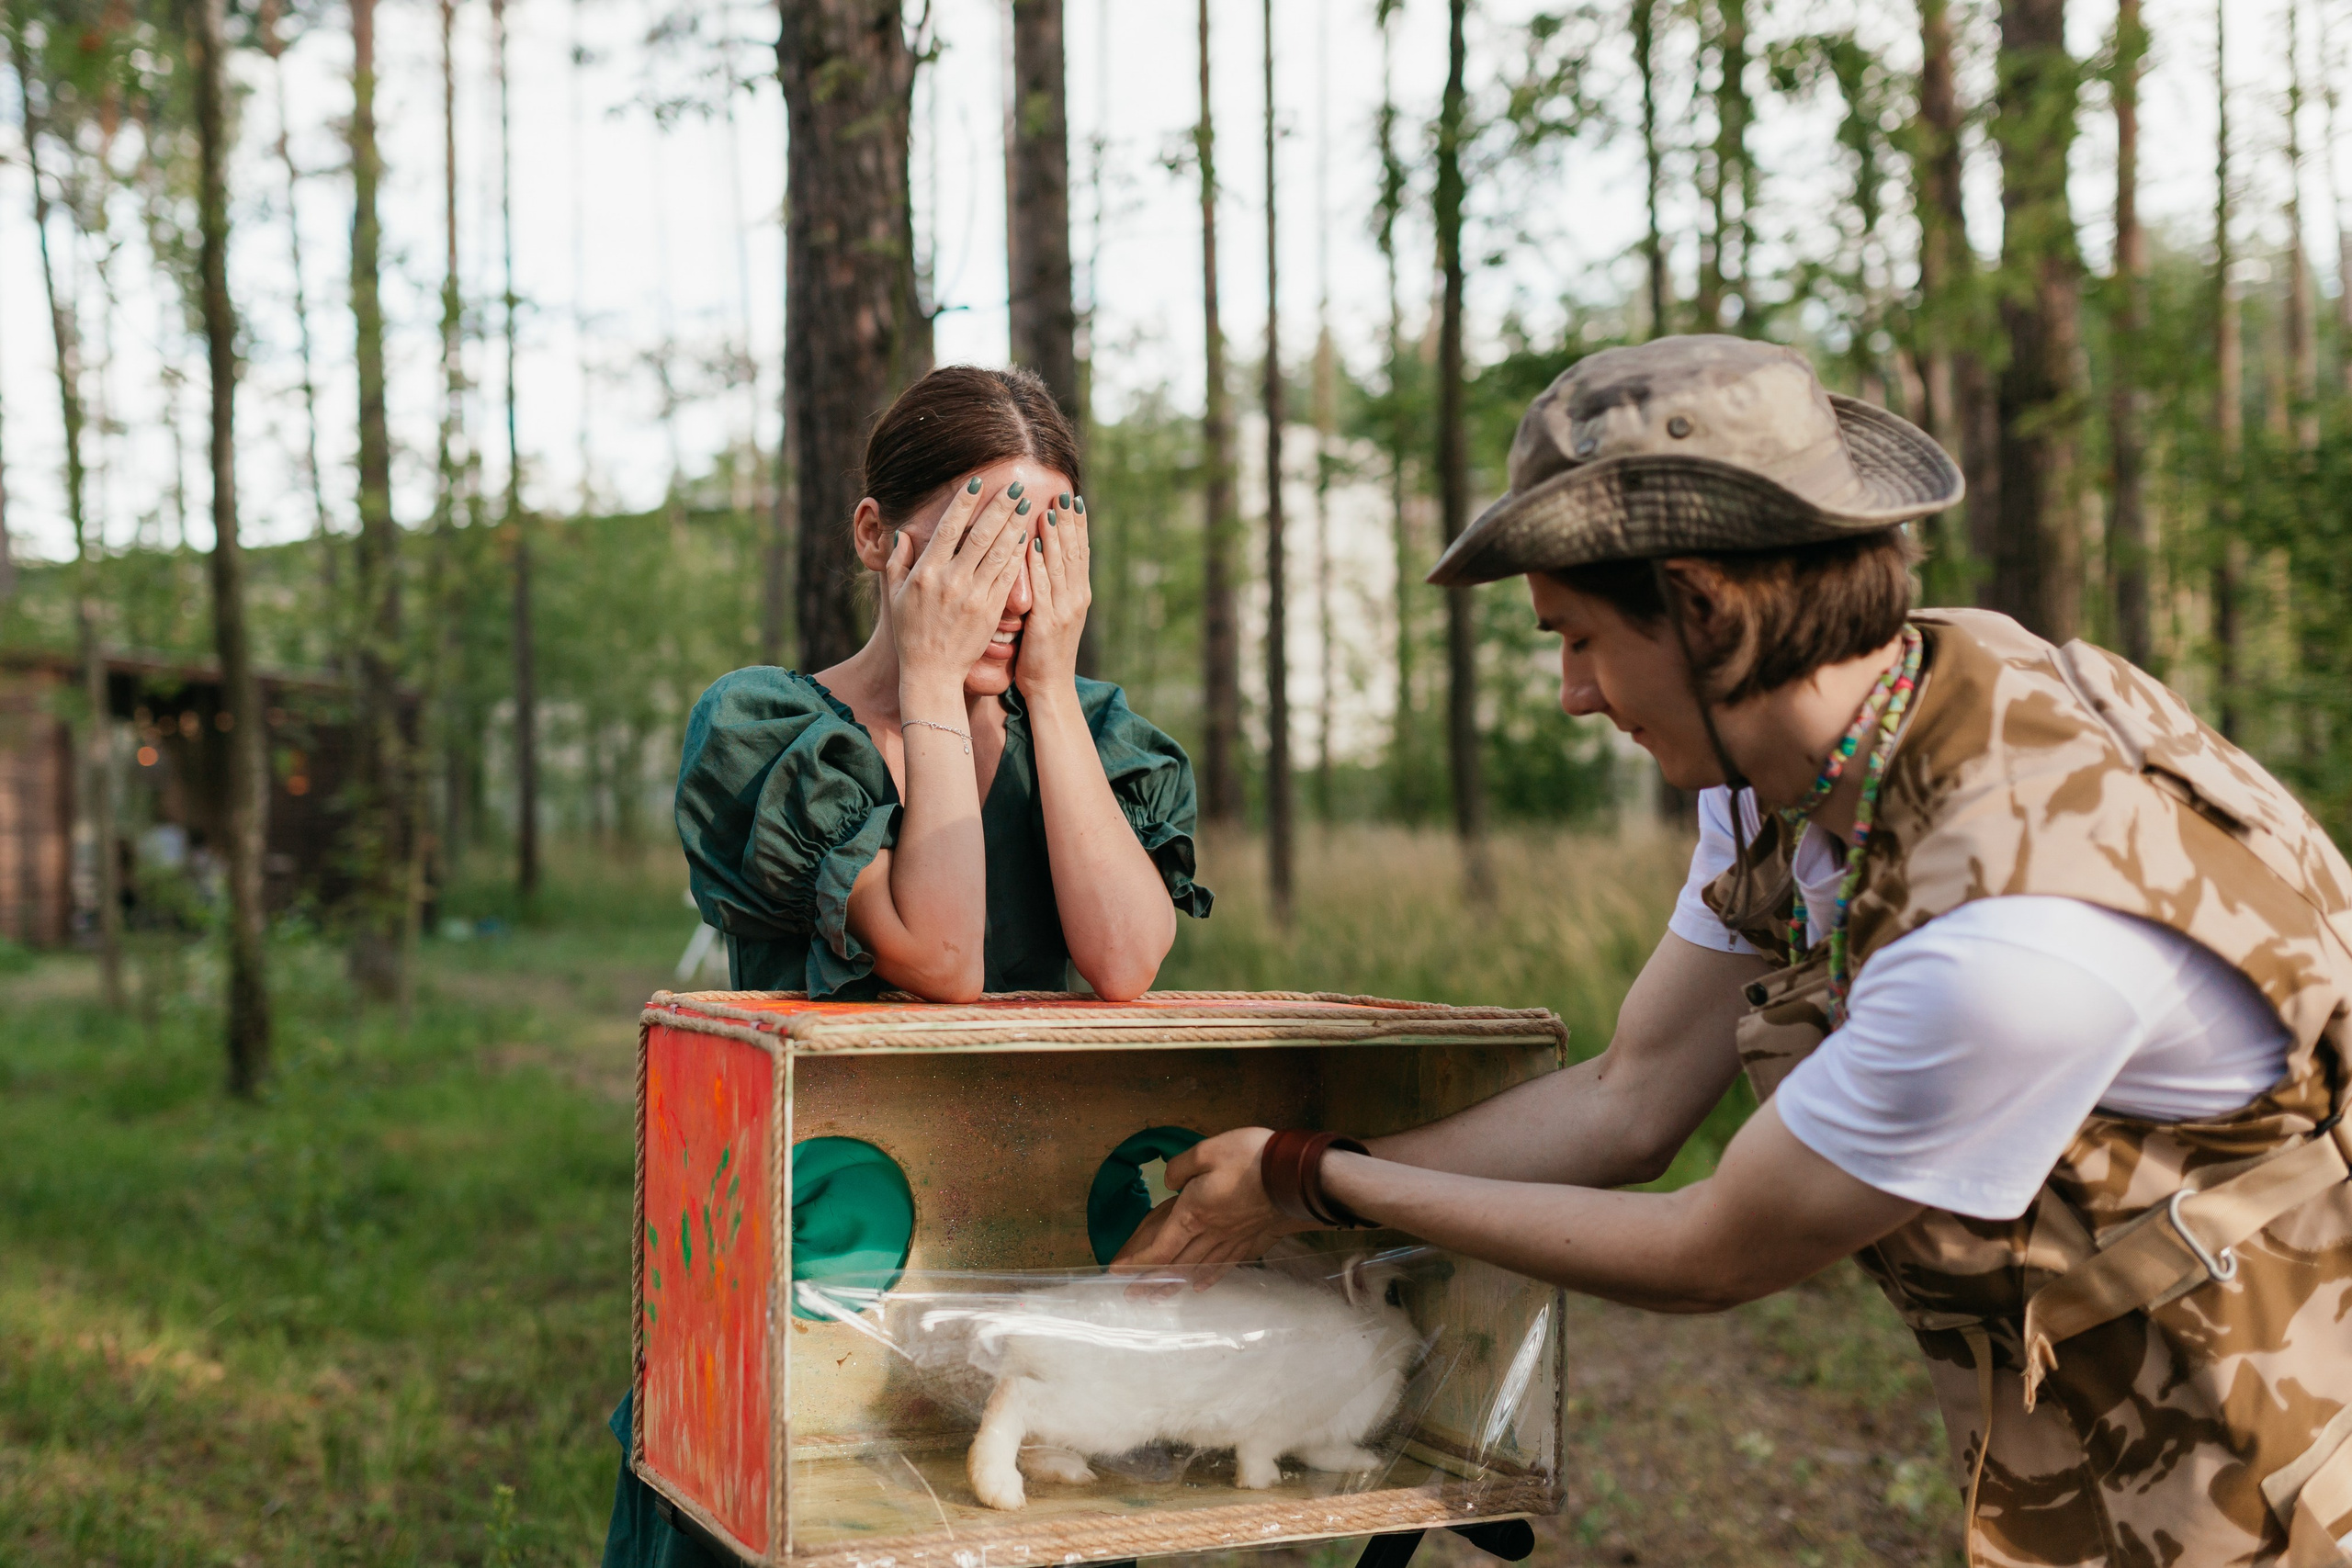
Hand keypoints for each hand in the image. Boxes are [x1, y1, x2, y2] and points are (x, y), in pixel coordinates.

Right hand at [884, 476, 1032, 690]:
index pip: (948, 528)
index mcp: (925, 573)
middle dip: (1000, 507)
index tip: (978, 482)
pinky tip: (1028, 538)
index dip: (964, 502)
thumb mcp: (895, 596)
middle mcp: (950, 581)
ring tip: (1028, 504)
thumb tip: (902, 533)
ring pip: (998, 553)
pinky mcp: (990, 611)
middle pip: (980, 535)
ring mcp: (973, 596)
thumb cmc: (910, 633)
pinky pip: (1007, 578)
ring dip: (1015, 526)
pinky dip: (1018, 556)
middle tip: (1016, 485)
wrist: (932, 673)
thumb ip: (898, 562)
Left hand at [1013, 491, 1090, 697]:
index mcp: (1078, 595)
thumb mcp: (1054, 615)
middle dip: (1069, 523)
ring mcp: (1063, 610)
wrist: (1050, 687)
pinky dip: (1038, 564)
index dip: (1078, 526)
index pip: (1080, 553)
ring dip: (1055, 537)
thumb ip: (1051, 588)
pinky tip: (1033, 544)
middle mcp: (1076, 598)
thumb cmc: (1045, 652)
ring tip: (1050, 511)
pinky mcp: (1047, 622)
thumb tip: (1042, 558)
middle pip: (1073, 553)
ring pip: (1060, 566)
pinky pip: (1042, 587)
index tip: (1073, 501)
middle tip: (1063, 495)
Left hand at [1112, 1127, 1303, 1287]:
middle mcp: (1210, 1234)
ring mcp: (1232, 1240)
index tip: (1117, 1272)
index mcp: (1193, 1213)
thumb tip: (1169, 1182)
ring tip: (1158, 1296)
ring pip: (1198, 1268)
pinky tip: (1201, 1285)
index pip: (1160, 1248)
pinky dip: (1209, 1277)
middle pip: (1176, 1264)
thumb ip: (1182, 1167)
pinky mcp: (1251, 1240)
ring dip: (1175, 1284)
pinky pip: (1225, 1265)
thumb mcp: (1208, 1150)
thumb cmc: (1251, 1159)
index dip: (1137, 1262)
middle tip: (1131, 1295)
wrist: (1296, 1177)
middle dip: (1150, 1280)